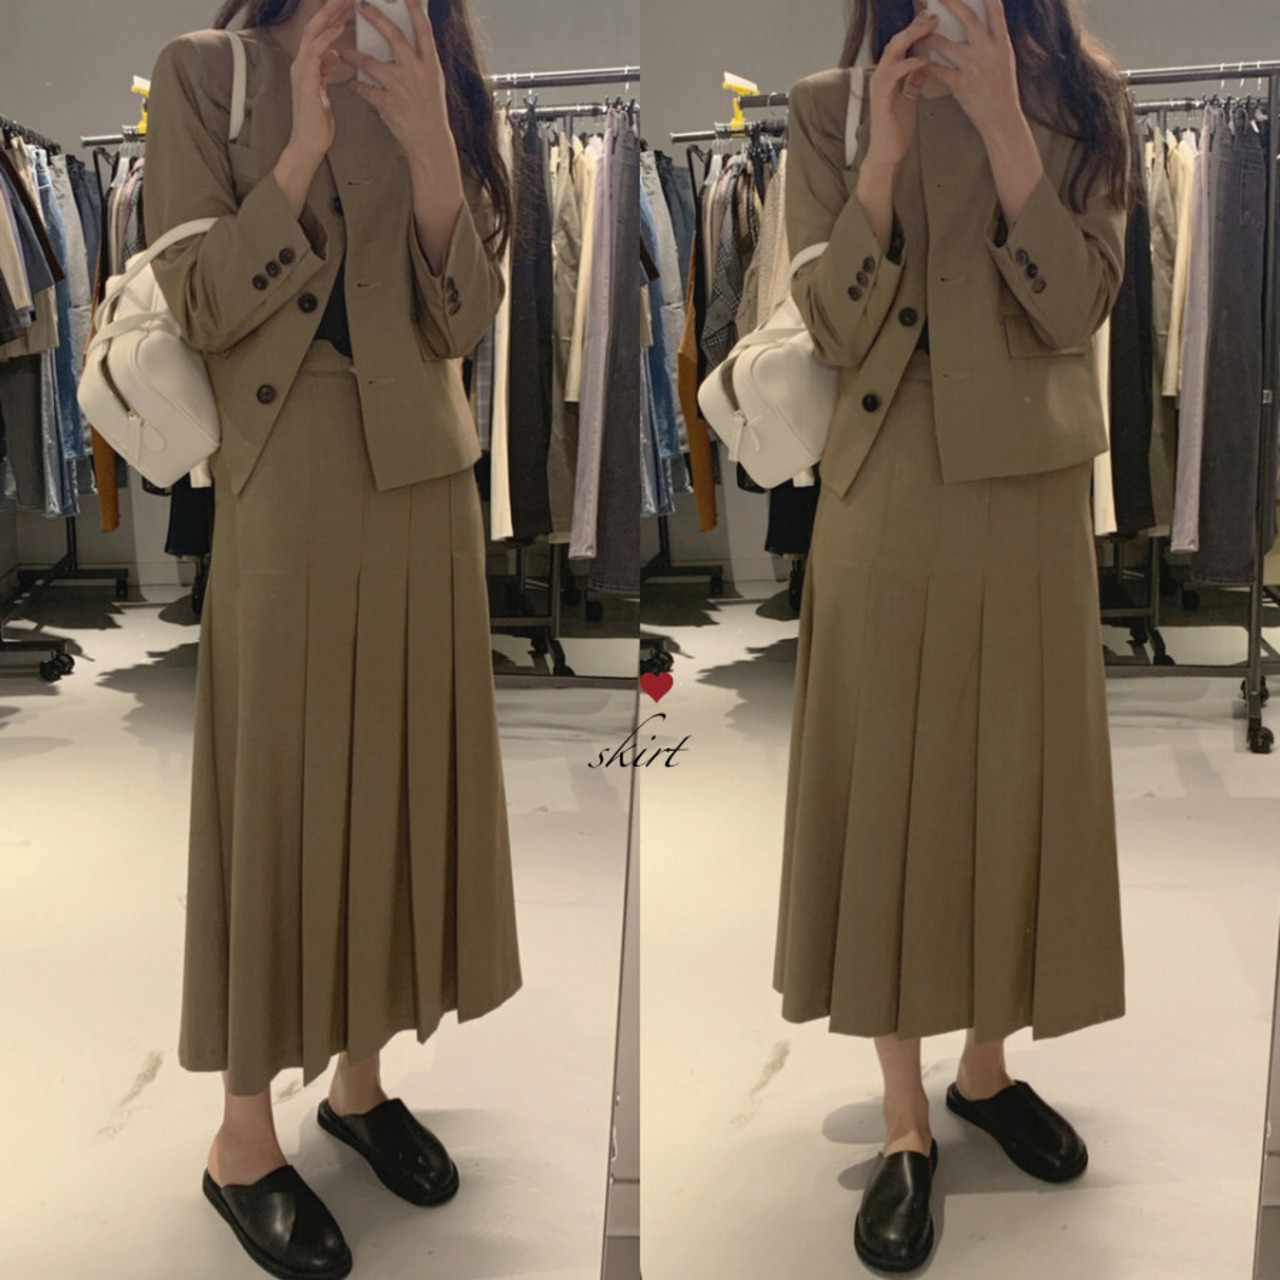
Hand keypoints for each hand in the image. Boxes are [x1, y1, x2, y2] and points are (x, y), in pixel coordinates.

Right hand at [286, 0, 355, 163]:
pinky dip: (327, 38)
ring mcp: (301, 70)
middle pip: (314, 26)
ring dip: (328, 15)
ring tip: (342, 1)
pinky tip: (338, 28)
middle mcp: (302, 62)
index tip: (348, 3)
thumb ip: (326, 69)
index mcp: (308, 64)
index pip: (319, 32)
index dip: (332, 15)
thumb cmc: (318, 121)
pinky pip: (315, 52)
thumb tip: (334, 54)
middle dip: (330, 8)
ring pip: (312, 33)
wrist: (308, 143)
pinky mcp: (305, 80)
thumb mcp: (324, 89)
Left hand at [341, 0, 452, 161]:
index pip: (423, 30)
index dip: (414, 9)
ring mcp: (400, 87)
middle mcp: (415, 72)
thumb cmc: (431, 110)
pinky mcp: (387, 103)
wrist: (429, 141)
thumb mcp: (433, 81)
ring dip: (354, 56)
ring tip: (346, 53)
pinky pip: (365, 89)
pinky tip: (353, 85)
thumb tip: (410, 38)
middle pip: (394, 37)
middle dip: (376, 18)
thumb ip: (422, 60)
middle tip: (360, 5)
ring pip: (370, 62)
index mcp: (430, 65)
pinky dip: (357, 86)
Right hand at [863, 10, 935, 169]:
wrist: (886, 154)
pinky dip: (908, 65)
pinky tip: (923, 59)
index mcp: (887, 76)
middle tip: (932, 15)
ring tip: (928, 28)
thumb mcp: (909, 99)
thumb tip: (925, 64)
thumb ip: (914, 81)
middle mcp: (880, 77)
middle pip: (895, 43)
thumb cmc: (896, 130)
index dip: (914, 30)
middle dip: (914, 27)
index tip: (931, 18)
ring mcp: (878, 86)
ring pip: (892, 52)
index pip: (900, 46)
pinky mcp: (881, 98)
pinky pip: (894, 75)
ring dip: (910, 38)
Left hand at [916, 0, 1021, 139]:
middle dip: (952, 3)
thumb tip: (979, 23)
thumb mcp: (1004, 59)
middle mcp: (988, 50)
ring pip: (945, 44)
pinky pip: (938, 70)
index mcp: (1001, 42)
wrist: (1001, 117)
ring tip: (919, 33)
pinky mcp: (960, 84)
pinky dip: (929, 65)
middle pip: (968, 18)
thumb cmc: (1002, 88)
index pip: (995, 10)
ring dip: (930, 37)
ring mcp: (973, 67)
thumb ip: (993, 40)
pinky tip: (922, 61)